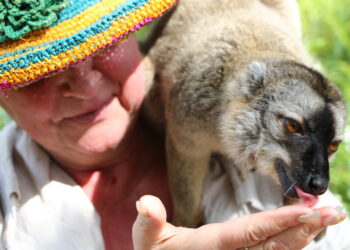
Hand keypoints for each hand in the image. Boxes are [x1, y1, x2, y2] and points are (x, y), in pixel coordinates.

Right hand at [132, 195, 346, 249]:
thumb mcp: (148, 243)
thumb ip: (149, 224)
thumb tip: (147, 203)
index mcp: (212, 247)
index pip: (251, 232)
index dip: (279, 222)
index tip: (307, 210)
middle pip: (274, 244)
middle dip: (303, 228)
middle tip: (333, 212)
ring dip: (303, 236)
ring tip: (325, 219)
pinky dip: (290, 245)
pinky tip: (304, 234)